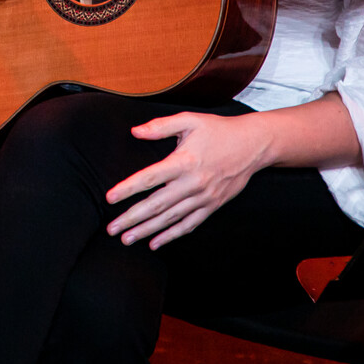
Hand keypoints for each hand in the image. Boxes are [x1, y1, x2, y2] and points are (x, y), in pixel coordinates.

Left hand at [105, 112, 266, 249]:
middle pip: (157, 205)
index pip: (150, 178)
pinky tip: (155, 243)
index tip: (110, 198)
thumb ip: (160, 126)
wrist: (253, 145)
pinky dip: (171, 235)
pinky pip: (189, 224)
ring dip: (147, 230)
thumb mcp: (190, 120)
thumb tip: (135, 131)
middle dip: (132, 218)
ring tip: (126, 239)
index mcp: (183, 161)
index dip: (128, 189)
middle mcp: (192, 183)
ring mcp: (203, 197)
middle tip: (111, 229)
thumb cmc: (218, 130)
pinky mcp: (212, 205)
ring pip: (170, 218)